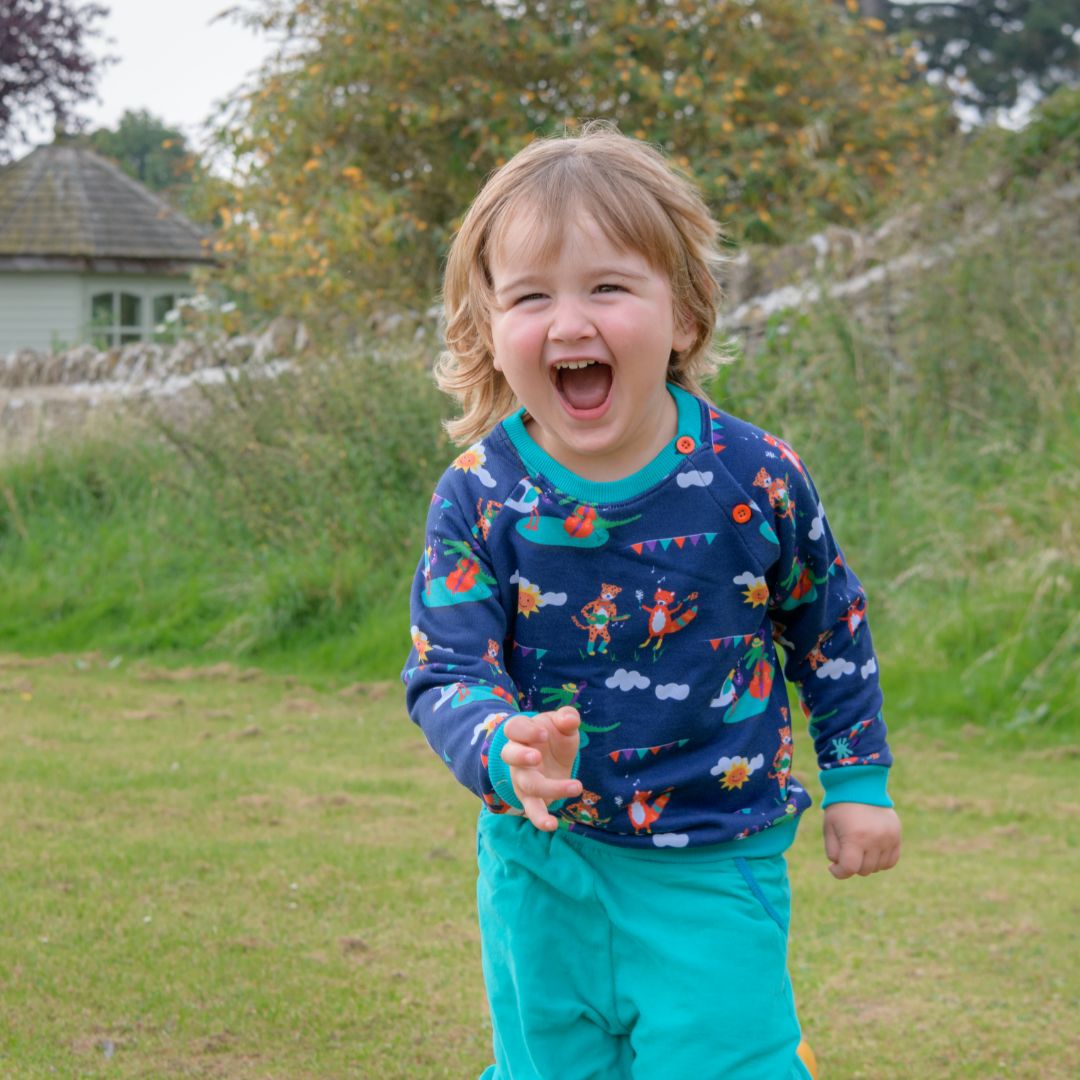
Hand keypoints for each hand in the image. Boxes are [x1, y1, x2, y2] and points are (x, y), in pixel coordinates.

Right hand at [499, 707, 581, 831]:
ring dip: (546, 787)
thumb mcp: (562, 724)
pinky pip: (532, 809)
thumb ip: (566, 718)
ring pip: (525, 784)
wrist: (550, 756)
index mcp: (521, 733)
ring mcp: (521, 778)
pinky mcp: (530, 797)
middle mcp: (516, 756)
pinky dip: (540, 819)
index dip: (526, 731)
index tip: (544, 734)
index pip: (514, 728)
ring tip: (574, 786)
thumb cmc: (554, 736)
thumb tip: (570, 719)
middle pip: (510, 755)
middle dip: (521, 756)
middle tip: (537, 757)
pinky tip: (552, 825)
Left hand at [823, 803, 900, 878]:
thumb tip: (841, 869)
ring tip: (859, 846)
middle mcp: (875, 840)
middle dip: (852, 865)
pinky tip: (872, 849)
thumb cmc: (840, 809)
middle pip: (864, 870)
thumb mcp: (829, 828)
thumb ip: (833, 852)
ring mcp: (888, 839)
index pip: (849, 868)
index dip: (839, 872)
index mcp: (855, 837)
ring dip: (867, 863)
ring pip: (878, 867)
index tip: (833, 868)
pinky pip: (891, 861)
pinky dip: (881, 860)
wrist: (860, 786)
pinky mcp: (897, 836)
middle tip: (846, 851)